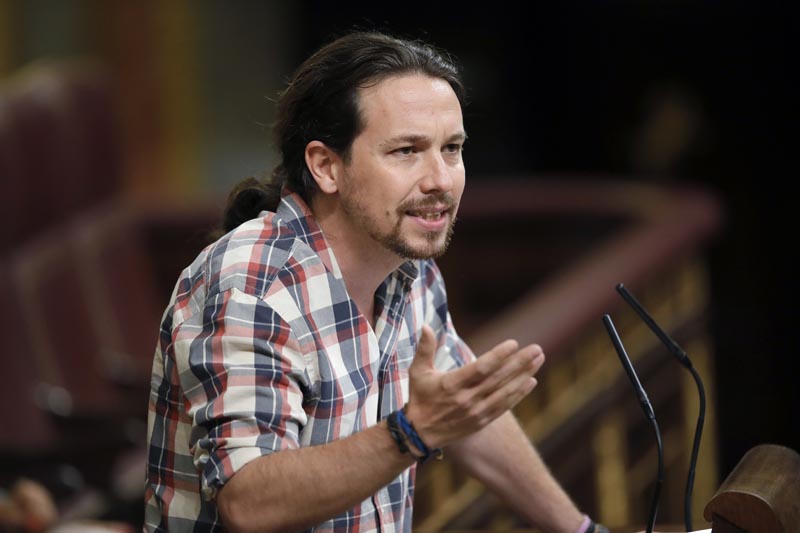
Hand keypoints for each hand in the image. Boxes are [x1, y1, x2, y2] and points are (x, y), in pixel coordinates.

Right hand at [404, 325, 543, 448]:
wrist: (419, 434)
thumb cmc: (420, 397)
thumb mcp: (417, 371)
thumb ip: (424, 348)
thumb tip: (426, 326)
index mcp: (451, 384)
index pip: (480, 368)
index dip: (498, 356)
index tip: (513, 343)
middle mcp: (466, 399)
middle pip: (498, 378)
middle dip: (519, 362)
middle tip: (537, 349)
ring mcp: (476, 412)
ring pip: (505, 391)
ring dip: (524, 375)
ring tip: (539, 360)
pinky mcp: (481, 421)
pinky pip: (504, 406)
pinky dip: (518, 394)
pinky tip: (531, 381)